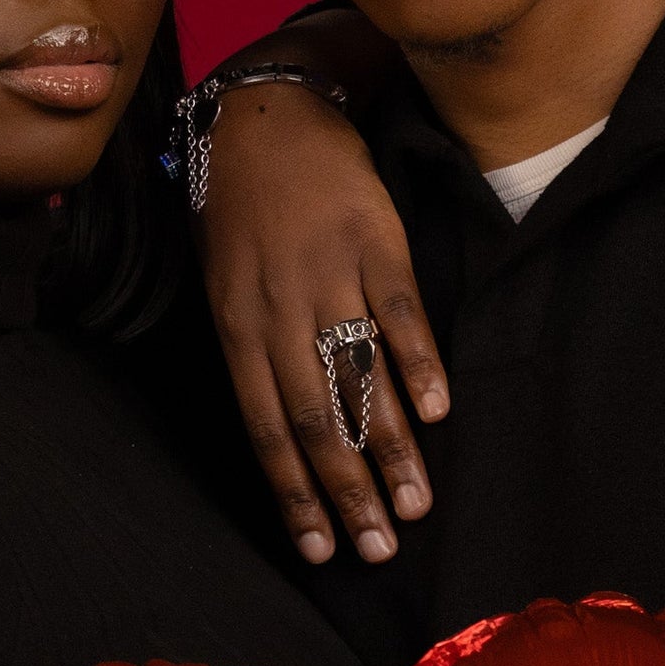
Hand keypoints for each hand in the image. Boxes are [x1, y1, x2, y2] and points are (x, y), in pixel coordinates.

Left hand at [199, 80, 449, 563]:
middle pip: (316, 420)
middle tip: (380, 548)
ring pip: (359, 379)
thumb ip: (256, 353)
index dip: (294, 494)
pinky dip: (418, 364)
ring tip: (417, 502)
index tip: (320, 550)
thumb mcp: (227, 283)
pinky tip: (437, 411)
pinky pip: (398, 314)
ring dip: (391, 448)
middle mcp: (278, 310)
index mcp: (237, 327)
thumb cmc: (242, 208)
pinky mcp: (375, 242)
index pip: (267, 430)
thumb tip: (293, 430)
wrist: (268, 114)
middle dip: (348, 493)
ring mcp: (328, 276)